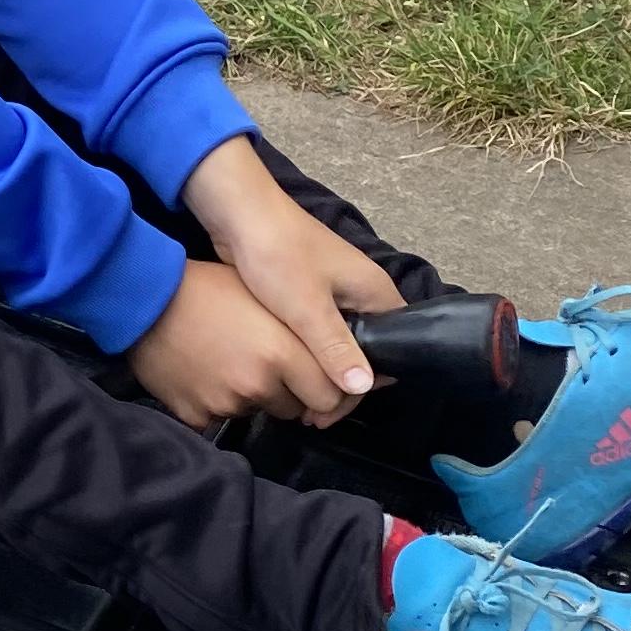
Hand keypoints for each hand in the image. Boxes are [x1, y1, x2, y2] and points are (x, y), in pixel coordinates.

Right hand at [129, 257, 365, 430]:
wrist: (144, 301)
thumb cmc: (210, 288)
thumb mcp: (267, 298)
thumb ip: (310, 333)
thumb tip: (347, 365)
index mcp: (280, 352)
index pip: (330, 396)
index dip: (329, 390)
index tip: (319, 383)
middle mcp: (257, 385)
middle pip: (295, 409)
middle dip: (289, 392)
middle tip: (267, 363)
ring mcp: (225, 404)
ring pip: (257, 412)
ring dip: (252, 396)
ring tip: (229, 361)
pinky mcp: (197, 417)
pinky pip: (220, 418)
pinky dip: (216, 402)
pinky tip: (204, 373)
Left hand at [181, 135, 403, 413]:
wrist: (237, 212)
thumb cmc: (278, 255)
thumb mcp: (308, 308)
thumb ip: (336, 348)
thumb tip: (364, 388)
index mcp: (376, 292)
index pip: (392, 351)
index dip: (364, 386)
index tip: (330, 412)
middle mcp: (363, 292)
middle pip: (367, 352)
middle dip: (340, 386)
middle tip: (311, 417)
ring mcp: (336, 290)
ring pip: (340, 343)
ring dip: (322, 373)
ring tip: (297, 403)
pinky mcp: (308, 291)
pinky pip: (319, 332)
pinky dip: (307, 355)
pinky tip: (288, 372)